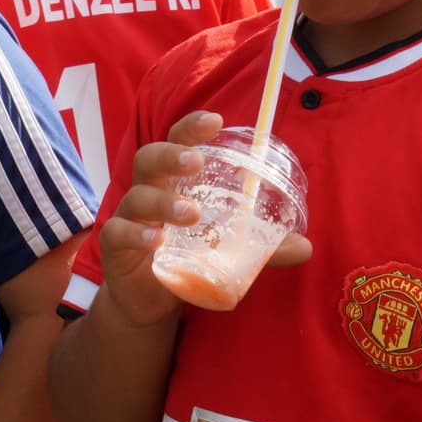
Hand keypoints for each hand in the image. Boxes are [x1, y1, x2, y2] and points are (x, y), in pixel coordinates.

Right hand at [97, 112, 311, 327]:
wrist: (149, 300)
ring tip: (191, 214)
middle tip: (196, 162)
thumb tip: (306, 246)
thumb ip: (262, 247)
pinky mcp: (115, 247)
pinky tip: (156, 241)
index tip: (215, 121)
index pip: (176, 142)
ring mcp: (128, 217)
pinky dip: (135, 234)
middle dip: (171, 155)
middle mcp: (148, 191)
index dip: (191, 128)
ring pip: (138, 196)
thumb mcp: (226, 249)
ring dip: (164, 202)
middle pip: (149, 159)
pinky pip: (117, 232)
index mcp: (173, 181)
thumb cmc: (187, 257)